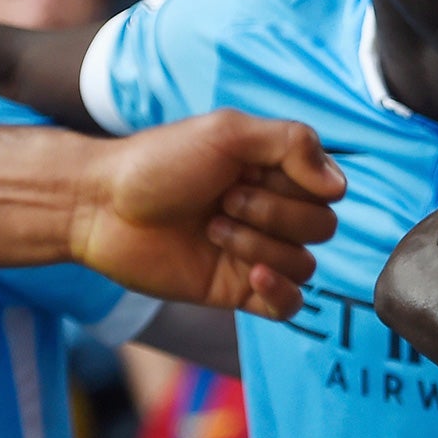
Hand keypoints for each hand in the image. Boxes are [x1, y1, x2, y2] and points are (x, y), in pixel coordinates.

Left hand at [72, 110, 344, 318]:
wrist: (98, 206)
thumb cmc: (157, 162)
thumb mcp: (228, 132)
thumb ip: (293, 143)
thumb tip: (338, 186)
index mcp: (276, 172)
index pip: (329, 191)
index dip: (298, 188)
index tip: (248, 174)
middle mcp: (273, 212)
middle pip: (322, 229)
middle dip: (273, 215)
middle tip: (221, 201)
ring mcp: (257, 252)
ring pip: (306, 265)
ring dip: (260, 247)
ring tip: (211, 230)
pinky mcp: (238, 291)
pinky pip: (290, 305)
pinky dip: (280, 292)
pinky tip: (251, 277)